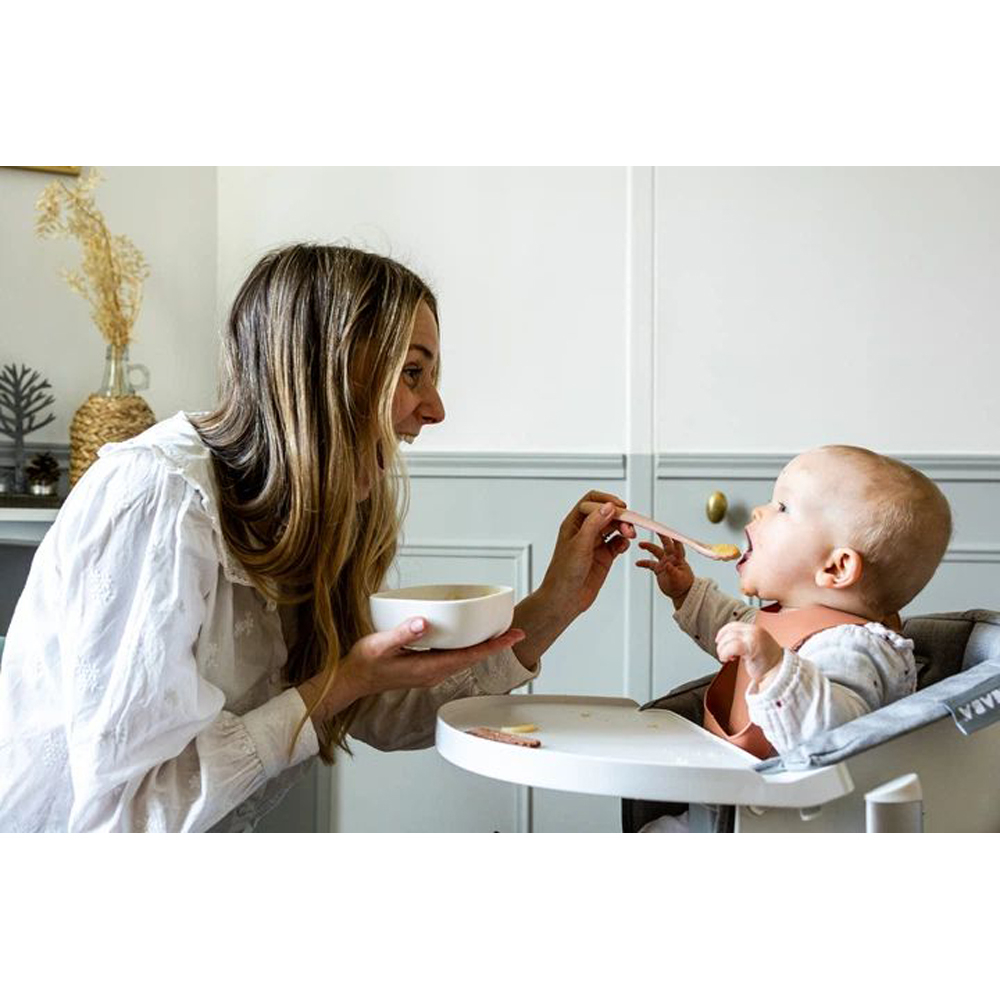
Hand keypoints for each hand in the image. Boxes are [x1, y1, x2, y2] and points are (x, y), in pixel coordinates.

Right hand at [298, 617, 525, 725]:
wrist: (351, 681)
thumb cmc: (363, 664)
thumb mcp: (380, 645)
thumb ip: (402, 633)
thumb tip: (424, 623)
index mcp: (428, 668)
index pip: (469, 656)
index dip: (493, 645)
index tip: (513, 636)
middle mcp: (434, 672)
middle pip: (473, 657)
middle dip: (495, 644)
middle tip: (515, 630)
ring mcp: (430, 671)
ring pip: (464, 658)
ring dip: (482, 646)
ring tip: (499, 632)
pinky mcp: (424, 668)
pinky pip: (453, 657)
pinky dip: (466, 647)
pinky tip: (468, 637)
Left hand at [537, 491, 635, 620]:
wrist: (565, 599)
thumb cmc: (564, 573)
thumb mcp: (580, 545)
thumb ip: (594, 524)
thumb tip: (608, 506)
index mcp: (574, 524)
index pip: (591, 502)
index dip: (606, 501)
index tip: (620, 507)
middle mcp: (585, 531)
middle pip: (606, 513)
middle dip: (619, 516)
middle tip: (629, 525)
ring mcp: (595, 544)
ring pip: (614, 527)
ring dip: (624, 528)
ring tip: (630, 535)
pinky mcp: (604, 557)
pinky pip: (618, 543)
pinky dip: (624, 542)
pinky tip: (624, 546)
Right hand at [635, 536, 693, 609]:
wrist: (681, 594)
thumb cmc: (684, 585)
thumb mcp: (678, 579)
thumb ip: (672, 571)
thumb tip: (667, 564)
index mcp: (679, 559)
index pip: (677, 546)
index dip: (674, 538)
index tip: (669, 532)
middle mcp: (671, 558)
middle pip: (666, 544)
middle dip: (662, 536)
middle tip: (656, 529)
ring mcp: (664, 562)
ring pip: (656, 551)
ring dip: (649, 547)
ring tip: (640, 544)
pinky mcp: (659, 569)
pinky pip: (650, 564)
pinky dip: (644, 563)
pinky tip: (637, 563)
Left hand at [715, 622, 783, 685]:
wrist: (778, 673)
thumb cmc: (767, 663)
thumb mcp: (755, 646)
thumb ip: (744, 640)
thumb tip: (726, 640)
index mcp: (756, 629)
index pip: (733, 625)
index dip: (723, 632)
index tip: (718, 640)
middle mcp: (755, 631)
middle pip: (729, 632)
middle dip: (722, 644)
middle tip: (723, 654)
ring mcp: (754, 638)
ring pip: (728, 639)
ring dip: (722, 650)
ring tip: (727, 658)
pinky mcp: (751, 648)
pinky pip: (732, 647)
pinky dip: (725, 653)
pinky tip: (728, 659)